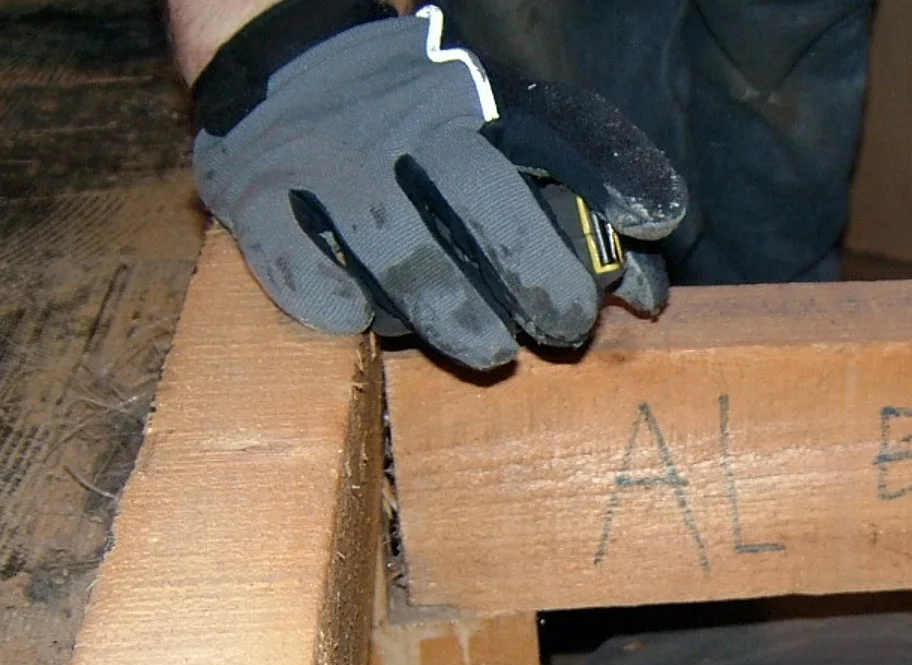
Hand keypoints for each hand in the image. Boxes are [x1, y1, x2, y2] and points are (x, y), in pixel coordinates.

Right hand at [189, 0, 686, 368]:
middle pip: (483, 203)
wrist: (282, 66)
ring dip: (455, 315)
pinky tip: (372, 324)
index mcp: (472, 106)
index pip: (558, 133)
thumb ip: (579, 192)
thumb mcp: (501, 130)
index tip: (652, 231)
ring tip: (491, 351)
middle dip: (537, 276)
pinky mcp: (258, 203)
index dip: (612, 179)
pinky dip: (345, 310)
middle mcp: (402, 128)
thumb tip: (650, 281)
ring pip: (401, 253)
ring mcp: (328, 166)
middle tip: (566, 326)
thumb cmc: (420, 127)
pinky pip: (309, 276)